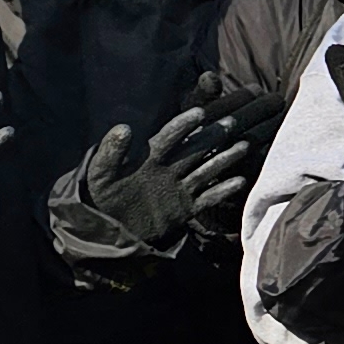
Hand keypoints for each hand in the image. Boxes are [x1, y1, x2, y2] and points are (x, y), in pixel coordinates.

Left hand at [70, 76, 259, 248]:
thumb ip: (111, 152)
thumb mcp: (99, 174)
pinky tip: (240, 181)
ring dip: (224, 158)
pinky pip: (207, 198)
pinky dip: (222, 191)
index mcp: (148, 157)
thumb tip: (124, 127)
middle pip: (195, 149)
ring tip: (244, 145)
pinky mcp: (184, 209)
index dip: (182, 125)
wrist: (107, 230)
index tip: (199, 112)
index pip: (168, 137)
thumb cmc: (101, 197)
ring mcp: (178, 189)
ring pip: (206, 169)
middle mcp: (168, 169)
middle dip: (213, 135)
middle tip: (233, 122)